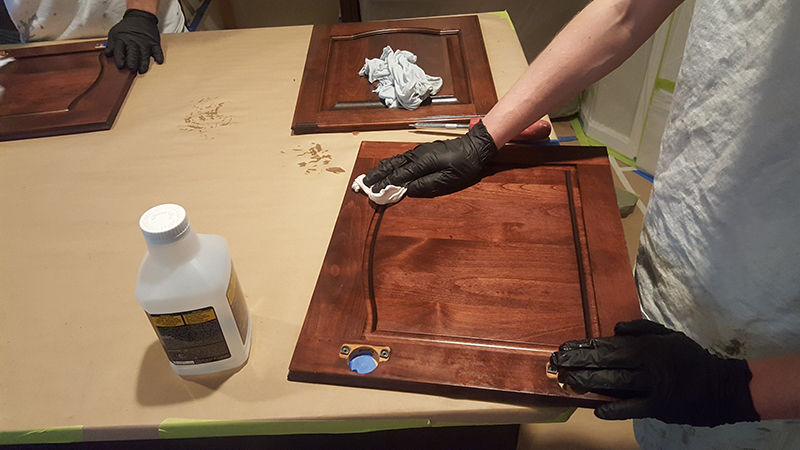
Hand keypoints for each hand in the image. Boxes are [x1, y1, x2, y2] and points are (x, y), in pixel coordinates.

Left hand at [105, 9, 163, 73]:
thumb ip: (111, 45)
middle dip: (132, 62)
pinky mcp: (154, 43)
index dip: (119, 58)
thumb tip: (107, 55)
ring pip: (144, 54)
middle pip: (132, 53)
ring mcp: (145, 42)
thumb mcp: (115, 33)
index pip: (119, 50)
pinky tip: (158, 61)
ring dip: (144, 63)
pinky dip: (158, 56)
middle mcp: (133, 41)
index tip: (120, 66)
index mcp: (122, 39)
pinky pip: (157, 50)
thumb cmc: (127, 27)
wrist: (140, 16)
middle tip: (132, 69)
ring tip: (142, 70)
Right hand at [363, 120, 496, 196]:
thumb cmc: (465, 165)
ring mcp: (418, 152)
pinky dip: (389, 165)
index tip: (372, 193)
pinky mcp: (421, 152)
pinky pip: (400, 159)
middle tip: (360, 184)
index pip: (399, 176)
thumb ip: (427, 185)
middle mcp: (417, 155)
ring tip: (366, 177)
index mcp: (423, 163)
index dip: (384, 185)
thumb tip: (408, 190)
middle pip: (391, 166)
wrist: (474, 146)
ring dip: (379, 170)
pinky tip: (384, 168)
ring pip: (394, 161)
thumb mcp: (449, 180)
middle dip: (375, 176)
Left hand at [549, 319, 759, 426]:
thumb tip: (615, 328)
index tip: (566, 346)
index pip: (610, 344)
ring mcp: (653, 387)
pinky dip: (614, 409)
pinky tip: (597, 408)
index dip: (586, 346)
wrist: (723, 387)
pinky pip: (632, 408)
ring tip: (569, 380)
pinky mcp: (659, 408)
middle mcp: (649, 365)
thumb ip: (642, 329)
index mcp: (649, 346)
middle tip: (558, 362)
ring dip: (589, 382)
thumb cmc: (692, 358)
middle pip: (607, 362)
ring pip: (615, 383)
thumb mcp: (669, 335)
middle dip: (580, 361)